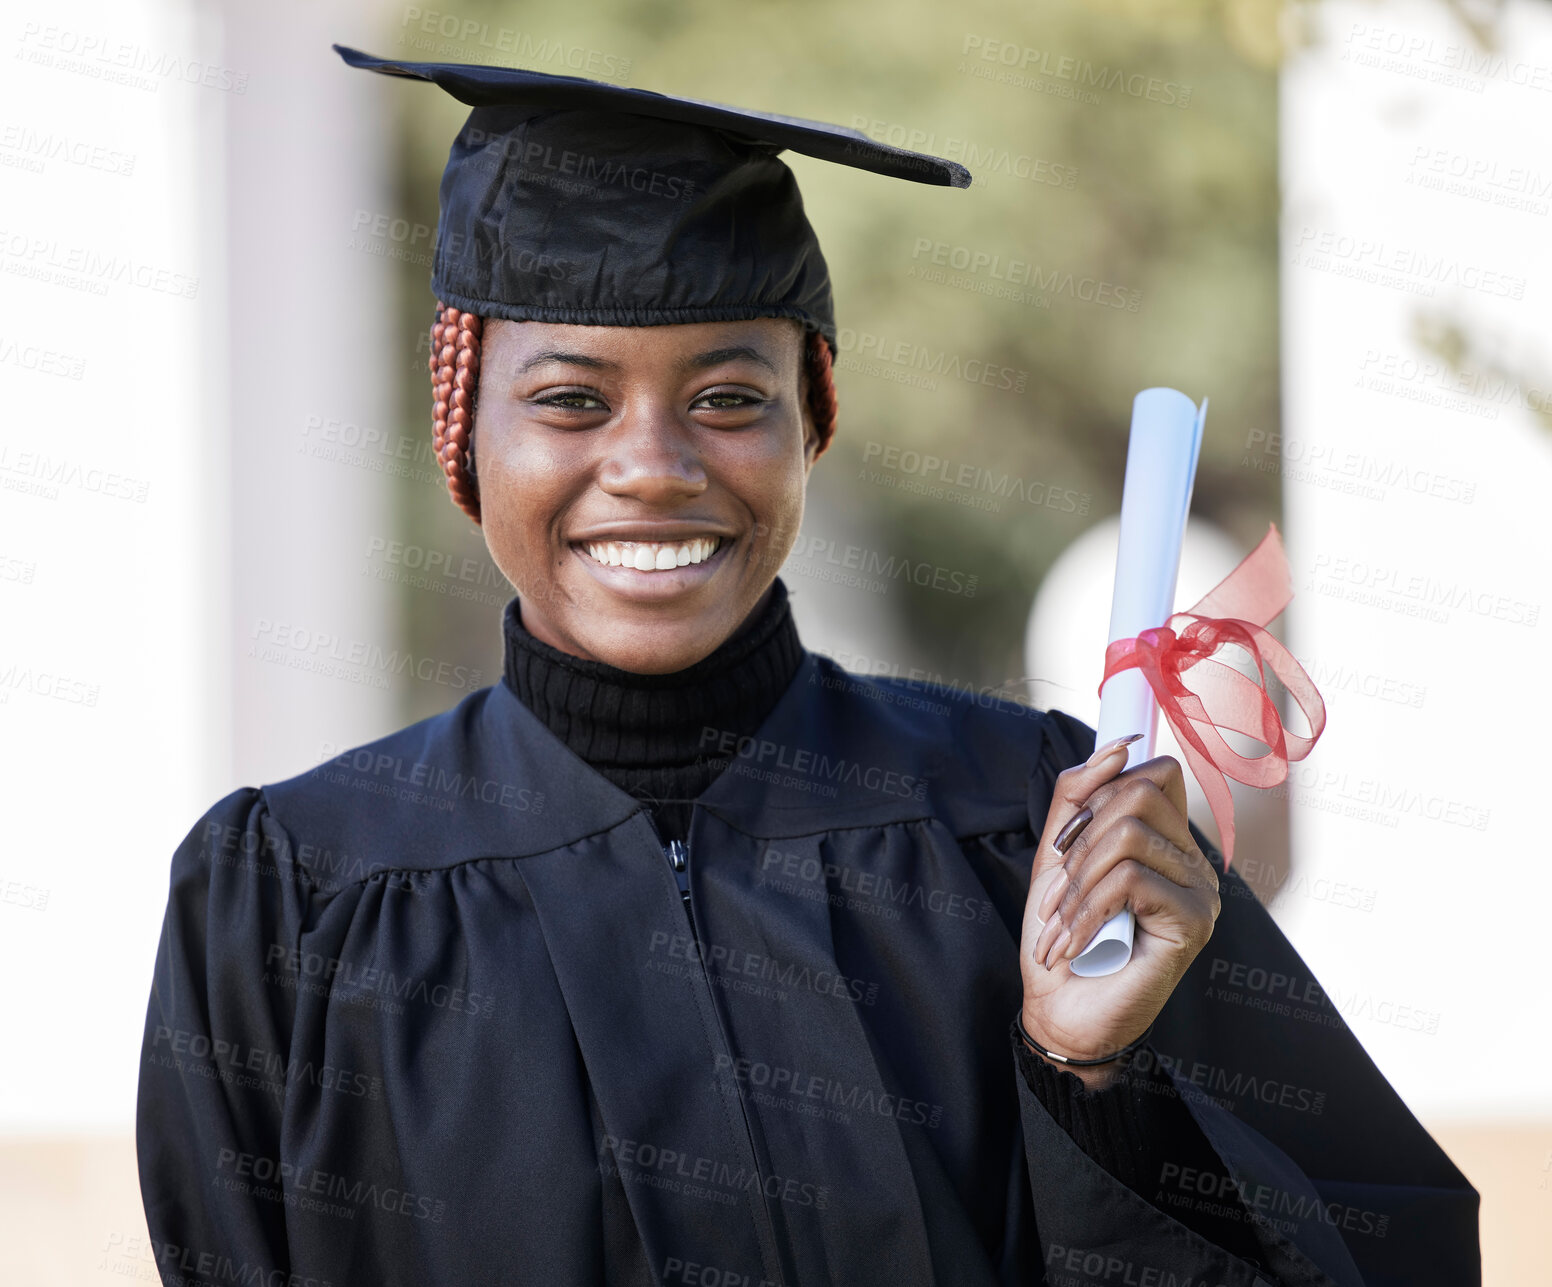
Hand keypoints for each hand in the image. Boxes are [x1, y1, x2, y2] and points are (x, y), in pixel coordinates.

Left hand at [1020, 734, 1220, 1087]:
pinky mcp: (1195, 922)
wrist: (1062, 1015)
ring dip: (1078, 880)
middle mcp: (1195, 862)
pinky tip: (1074, 944)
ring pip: (1131, 834)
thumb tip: (1118, 746)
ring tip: (1060, 926)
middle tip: (1056, 894)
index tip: (1067, 842)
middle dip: (1080, 837)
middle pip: (1140, 792)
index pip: (1155, 772)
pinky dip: (1087, 908)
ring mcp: (1202, 891)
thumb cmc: (1062, 939)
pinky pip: (1132, 878)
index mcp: (1168, 842)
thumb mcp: (1057, 858)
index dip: (1101, 790)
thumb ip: (1078, 798)